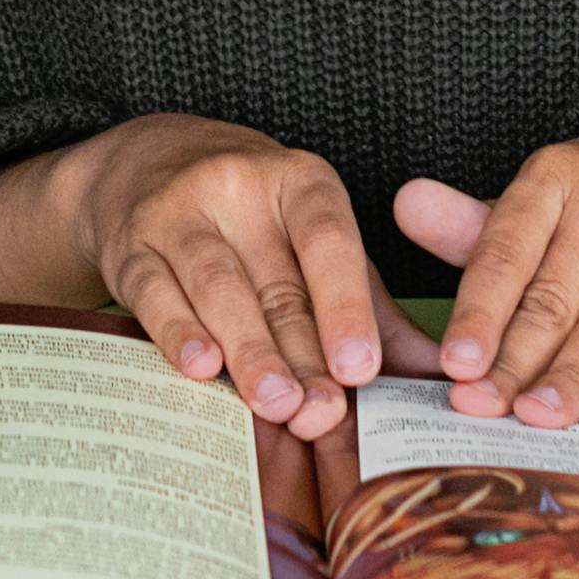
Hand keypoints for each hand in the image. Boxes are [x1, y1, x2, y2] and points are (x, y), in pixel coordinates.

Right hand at [62, 114, 445, 434]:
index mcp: (299, 183)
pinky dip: (178, 332)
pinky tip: (201, 367)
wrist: (147, 166)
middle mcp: (238, 187)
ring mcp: (178, 212)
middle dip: (301, 354)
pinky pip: (154, 291)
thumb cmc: (255, 227)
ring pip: (217, 285)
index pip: (328, 239)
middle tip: (321, 412)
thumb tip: (447, 381)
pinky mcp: (131, 245)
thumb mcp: (316, 249)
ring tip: (275, 403)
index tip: (361, 367)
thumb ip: (374, 313)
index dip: (346, 305)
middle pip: (275, 281)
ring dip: (249, 352)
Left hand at [392, 114, 578, 428]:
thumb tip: (404, 207)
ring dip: (573, 376)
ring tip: (538, 418)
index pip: (507, 247)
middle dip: (516, 358)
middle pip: (556, 291)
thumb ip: (477, 226)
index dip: (479, 310)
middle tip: (483, 408)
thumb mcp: (544, 201)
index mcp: (555, 173)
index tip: (455, 364)